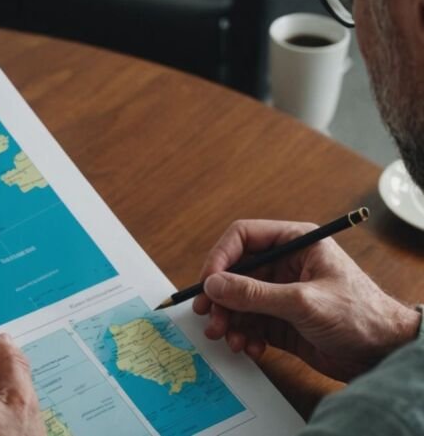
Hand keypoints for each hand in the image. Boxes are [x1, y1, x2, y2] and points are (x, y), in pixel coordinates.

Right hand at [193, 220, 420, 381]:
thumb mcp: (303, 302)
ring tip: (228, 337)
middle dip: (220, 297)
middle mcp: (284, 265)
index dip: (220, 258)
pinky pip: (248, 323)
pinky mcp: (280, 320)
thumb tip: (213, 285)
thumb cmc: (361, 316)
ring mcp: (281, 293)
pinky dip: (243, 335)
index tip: (207, 283)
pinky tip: (250, 347)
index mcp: (295, 243)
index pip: (243, 237)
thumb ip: (255, 294)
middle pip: (234, 272)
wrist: (385, 355)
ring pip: (237, 300)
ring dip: (228, 320)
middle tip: (210, 317)